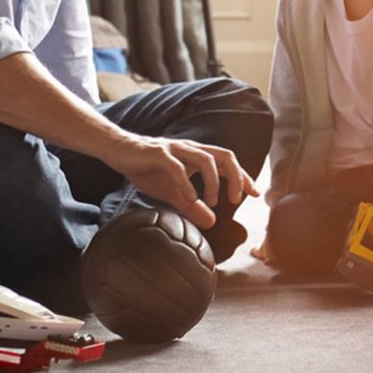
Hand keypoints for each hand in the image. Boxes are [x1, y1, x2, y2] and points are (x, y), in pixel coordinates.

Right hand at [106, 135, 253, 231]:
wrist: (116, 151)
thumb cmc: (146, 169)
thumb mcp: (172, 193)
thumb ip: (192, 206)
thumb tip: (211, 223)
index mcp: (197, 155)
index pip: (228, 163)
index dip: (243, 177)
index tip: (255, 194)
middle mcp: (191, 149)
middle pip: (225, 155)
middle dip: (236, 177)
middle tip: (236, 200)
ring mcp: (175, 149)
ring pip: (205, 159)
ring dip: (213, 182)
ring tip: (212, 203)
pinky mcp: (158, 153)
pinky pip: (178, 167)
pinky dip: (187, 184)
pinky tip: (191, 199)